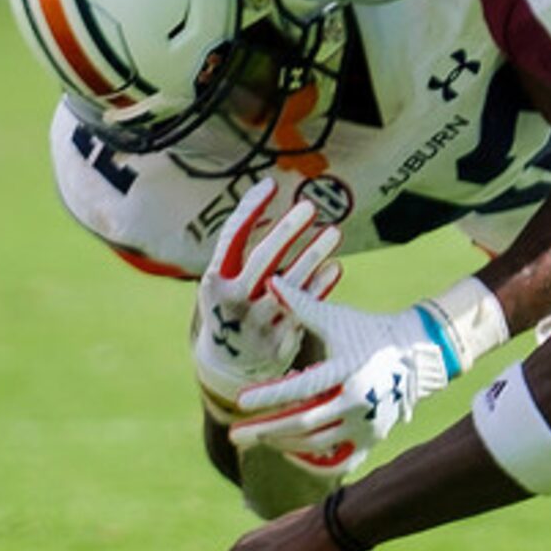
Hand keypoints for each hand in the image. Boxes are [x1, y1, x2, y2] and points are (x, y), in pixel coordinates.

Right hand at [193, 183, 343, 410]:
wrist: (229, 365)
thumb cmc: (230, 306)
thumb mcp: (223, 280)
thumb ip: (241, 249)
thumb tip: (266, 197)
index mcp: (214, 281)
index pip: (231, 238)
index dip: (250, 209)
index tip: (270, 184)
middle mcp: (233, 301)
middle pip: (263, 259)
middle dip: (288, 230)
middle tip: (310, 206)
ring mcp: (258, 322)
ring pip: (291, 283)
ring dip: (314, 254)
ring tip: (335, 231)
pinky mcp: (280, 340)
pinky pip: (306, 307)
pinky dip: (321, 286)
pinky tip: (336, 266)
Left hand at [226, 285, 468, 472]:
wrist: (414, 351)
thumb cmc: (366, 330)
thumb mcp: (335, 317)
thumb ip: (301, 303)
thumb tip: (270, 281)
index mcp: (346, 369)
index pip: (301, 387)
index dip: (269, 395)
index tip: (240, 402)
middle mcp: (357, 400)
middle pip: (303, 424)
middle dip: (265, 429)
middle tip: (235, 435)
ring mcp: (367, 423)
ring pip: (316, 443)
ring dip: (283, 443)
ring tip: (259, 437)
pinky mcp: (373, 438)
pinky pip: (340, 462)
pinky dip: (314, 463)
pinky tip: (290, 453)